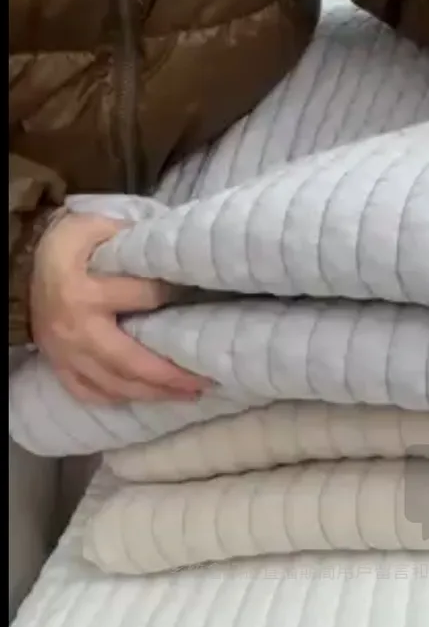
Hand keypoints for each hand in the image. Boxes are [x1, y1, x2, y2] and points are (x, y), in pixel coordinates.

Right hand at [30, 211, 209, 403]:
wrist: (24, 267)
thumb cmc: (67, 247)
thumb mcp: (93, 228)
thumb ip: (129, 237)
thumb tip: (171, 250)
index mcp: (86, 292)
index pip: (143, 298)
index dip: (173, 297)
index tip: (201, 302)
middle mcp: (76, 329)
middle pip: (130, 360)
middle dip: (170, 375)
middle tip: (205, 381)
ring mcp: (65, 353)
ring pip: (114, 384)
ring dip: (154, 393)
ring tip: (189, 394)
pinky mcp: (58, 365)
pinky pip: (89, 393)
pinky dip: (119, 399)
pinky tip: (146, 398)